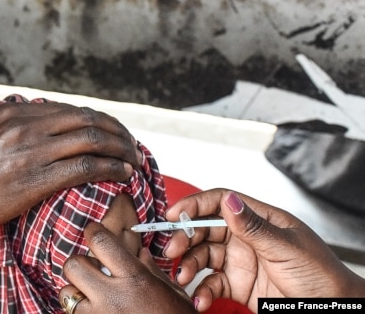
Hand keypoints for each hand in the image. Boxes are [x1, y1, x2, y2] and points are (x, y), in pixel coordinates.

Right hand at [0, 102, 142, 304]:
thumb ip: (16, 127)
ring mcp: (30, 151)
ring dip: (120, 150)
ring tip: (134, 160)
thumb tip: (46, 126)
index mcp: (13, 112)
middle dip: (117, 132)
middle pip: (87, 120)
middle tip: (131, 146)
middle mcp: (25, 125)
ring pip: (91, 141)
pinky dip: (111, 167)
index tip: (114, 133)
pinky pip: (85, 167)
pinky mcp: (35, 179)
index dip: (100, 121)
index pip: (71, 110)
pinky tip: (123, 173)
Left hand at [59, 222, 195, 313]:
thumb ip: (152, 271)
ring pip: (66, 293)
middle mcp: (112, 297)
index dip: (93, 231)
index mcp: (135, 279)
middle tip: (90, 267)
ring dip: (75, 291)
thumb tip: (141, 254)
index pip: (101, 242)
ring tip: (89, 294)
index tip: (93, 230)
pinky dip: (81, 310)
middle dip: (79, 263)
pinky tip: (95, 310)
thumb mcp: (172, 294)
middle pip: (73, 265)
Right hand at [164, 189, 364, 311]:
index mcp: (260, 220)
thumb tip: (229, 200)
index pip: (220, 202)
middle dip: (185, 239)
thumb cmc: (321, 276)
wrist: (332, 312)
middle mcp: (246, 238)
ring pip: (203, 257)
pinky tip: (201, 300)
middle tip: (172, 252)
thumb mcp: (286, 248)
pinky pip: (211, 284)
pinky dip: (202, 292)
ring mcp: (240, 262)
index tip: (174, 215)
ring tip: (183, 278)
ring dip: (189, 266)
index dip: (195, 205)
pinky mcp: (237, 286)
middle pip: (205, 230)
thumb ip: (253, 226)